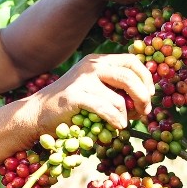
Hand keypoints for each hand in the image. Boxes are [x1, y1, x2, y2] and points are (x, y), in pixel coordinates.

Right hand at [31, 53, 154, 132]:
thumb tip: (144, 97)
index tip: (150, 95)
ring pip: (119, 98)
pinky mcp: (75, 97)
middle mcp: (91, 66)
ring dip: (127, 114)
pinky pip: (106, 110)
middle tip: (145, 112)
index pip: (132, 61)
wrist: (36, 114)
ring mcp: (82, 80)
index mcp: (97, 61)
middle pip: (130, 77)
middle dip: (143, 97)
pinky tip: (117, 126)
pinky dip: (116, 120)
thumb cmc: (69, 106)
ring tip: (125, 123)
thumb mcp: (92, 87)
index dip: (146, 78)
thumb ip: (113, 86)